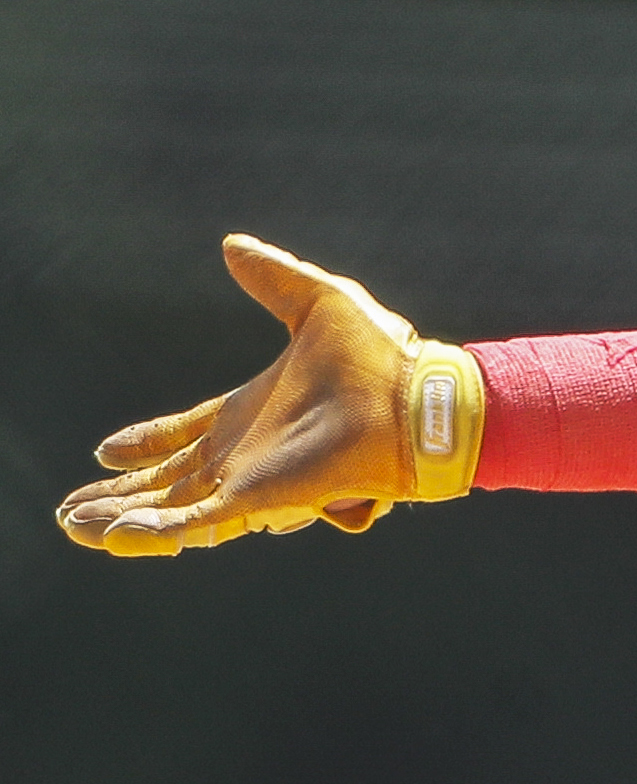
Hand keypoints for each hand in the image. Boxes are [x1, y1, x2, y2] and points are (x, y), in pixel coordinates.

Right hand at [54, 235, 483, 556]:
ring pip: (169, 509)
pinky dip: (154, 534)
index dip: (145, 443)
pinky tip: (115, 539)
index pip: (182, 434)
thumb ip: (273, 277)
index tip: (105, 450)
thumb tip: (231, 244)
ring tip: (75, 527)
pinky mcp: (260, 499)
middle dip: (118, 495)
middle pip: (166, 482)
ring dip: (119, 519)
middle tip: (71, 510)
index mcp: (251, 413)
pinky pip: (196, 524)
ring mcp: (250, 481)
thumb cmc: (382, 355)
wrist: (418, 394)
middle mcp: (245, 454)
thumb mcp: (317, 302)